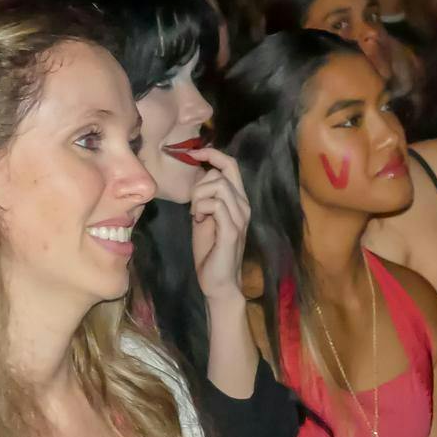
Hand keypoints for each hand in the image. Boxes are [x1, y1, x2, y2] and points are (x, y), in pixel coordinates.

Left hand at [189, 146, 251, 304]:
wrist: (218, 282)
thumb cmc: (210, 251)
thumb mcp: (205, 217)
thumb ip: (206, 197)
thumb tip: (201, 176)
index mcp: (238, 201)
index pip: (230, 165)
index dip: (212, 154)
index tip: (193, 154)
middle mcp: (244, 206)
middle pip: (223, 172)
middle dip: (200, 184)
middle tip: (193, 206)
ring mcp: (240, 217)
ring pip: (218, 185)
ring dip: (199, 198)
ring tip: (196, 215)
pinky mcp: (232, 230)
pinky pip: (216, 204)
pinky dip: (201, 208)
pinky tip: (198, 221)